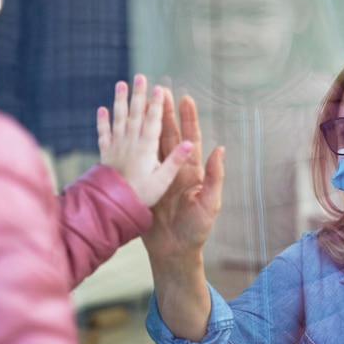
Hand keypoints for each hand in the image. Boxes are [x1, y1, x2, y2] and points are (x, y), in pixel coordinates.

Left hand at [97, 74, 192, 206]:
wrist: (112, 206)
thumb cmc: (141, 196)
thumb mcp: (162, 181)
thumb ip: (175, 161)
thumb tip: (190, 144)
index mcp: (146, 148)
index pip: (153, 121)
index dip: (157, 104)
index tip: (160, 88)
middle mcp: (131, 143)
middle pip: (135, 114)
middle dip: (139, 94)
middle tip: (140, 76)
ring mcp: (117, 147)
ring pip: (118, 119)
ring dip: (120, 101)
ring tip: (120, 84)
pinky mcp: (106, 155)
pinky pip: (104, 135)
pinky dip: (102, 122)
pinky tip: (101, 110)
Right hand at [140, 88, 223, 340]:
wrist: (173, 252)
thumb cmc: (195, 230)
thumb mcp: (209, 204)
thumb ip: (215, 178)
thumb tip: (220, 149)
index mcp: (192, 172)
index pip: (190, 139)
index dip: (188, 119)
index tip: (185, 98)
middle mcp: (175, 170)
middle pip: (169, 136)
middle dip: (164, 114)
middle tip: (159, 91)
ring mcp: (158, 177)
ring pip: (152, 146)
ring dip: (147, 125)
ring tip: (141, 105)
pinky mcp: (145, 186)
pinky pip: (138, 163)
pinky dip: (132, 148)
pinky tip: (123, 135)